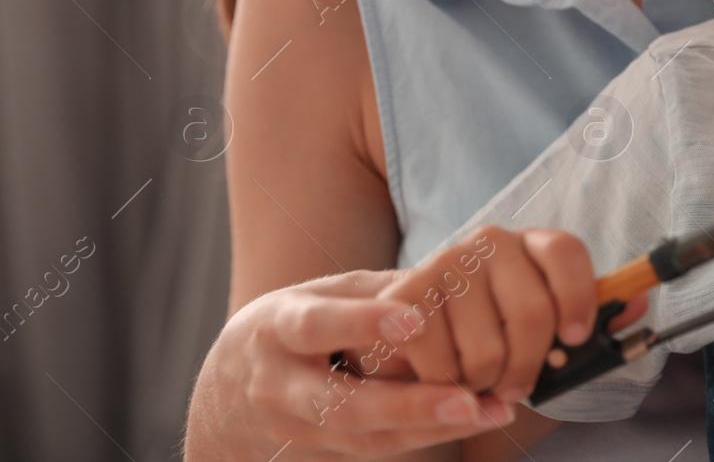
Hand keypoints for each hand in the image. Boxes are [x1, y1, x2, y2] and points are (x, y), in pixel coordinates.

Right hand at [184, 269, 526, 459]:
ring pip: (366, 439)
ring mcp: (298, 432)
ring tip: (489, 410)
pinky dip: (431, 435)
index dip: (362, 324)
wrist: (224, 403)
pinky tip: (481, 417)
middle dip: (406, 404)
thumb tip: (447, 272)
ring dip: (432, 427)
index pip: (317, 326)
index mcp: (278, 329)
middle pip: (344, 404)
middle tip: (465, 398)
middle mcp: (281, 387)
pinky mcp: (321, 459)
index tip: (414, 321)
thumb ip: (376, 289)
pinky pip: (378, 453)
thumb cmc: (291, 329)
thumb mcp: (317, 295)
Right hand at [377, 226, 647, 405]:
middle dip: (529, 367)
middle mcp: (492, 242)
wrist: (417, 325)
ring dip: (485, 383)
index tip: (576, 337)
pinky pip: (439, 360)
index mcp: (534, 245)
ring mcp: (447, 262)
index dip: (579, 297)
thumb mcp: (547, 324)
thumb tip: (639, 302)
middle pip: (534, 312)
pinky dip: (445, 385)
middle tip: (516, 387)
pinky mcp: (405, 292)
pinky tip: (444, 375)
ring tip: (477, 377)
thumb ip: (594, 318)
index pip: (567, 252)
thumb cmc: (496, 328)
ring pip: (487, 350)